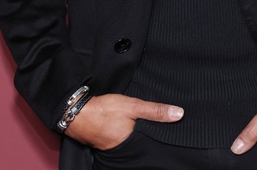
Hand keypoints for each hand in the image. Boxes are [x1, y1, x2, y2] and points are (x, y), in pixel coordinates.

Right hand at [66, 94, 183, 149]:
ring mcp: (115, 147)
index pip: (154, 143)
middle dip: (152, 135)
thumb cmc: (105, 110)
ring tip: (148, 124)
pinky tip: (131, 125)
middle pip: (144, 142)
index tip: (175, 131)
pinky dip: (129, 132)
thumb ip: (156, 111)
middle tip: (161, 126)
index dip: (163, 136)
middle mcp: (125, 150)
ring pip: (134, 140)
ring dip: (140, 133)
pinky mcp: (108, 141)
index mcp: (134, 144)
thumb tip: (179, 114)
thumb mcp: (133, 106)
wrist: (77, 113)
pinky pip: (123, 139)